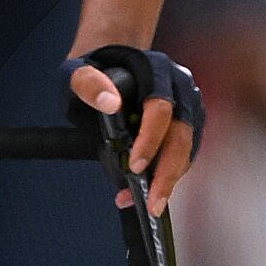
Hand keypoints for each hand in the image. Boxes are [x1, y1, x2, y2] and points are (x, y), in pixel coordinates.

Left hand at [71, 46, 200, 204]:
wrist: (111, 62)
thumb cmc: (95, 69)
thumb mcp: (78, 72)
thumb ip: (88, 84)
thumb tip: (109, 104)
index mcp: (155, 69)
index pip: (160, 107)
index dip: (151, 139)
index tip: (135, 166)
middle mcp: (179, 86)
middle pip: (182, 134)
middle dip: (167, 173)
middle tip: (152, 203)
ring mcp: (187, 105)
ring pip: (188, 148)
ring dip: (170, 179)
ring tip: (150, 204)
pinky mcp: (187, 123)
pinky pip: (184, 153)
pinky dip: (169, 174)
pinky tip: (148, 191)